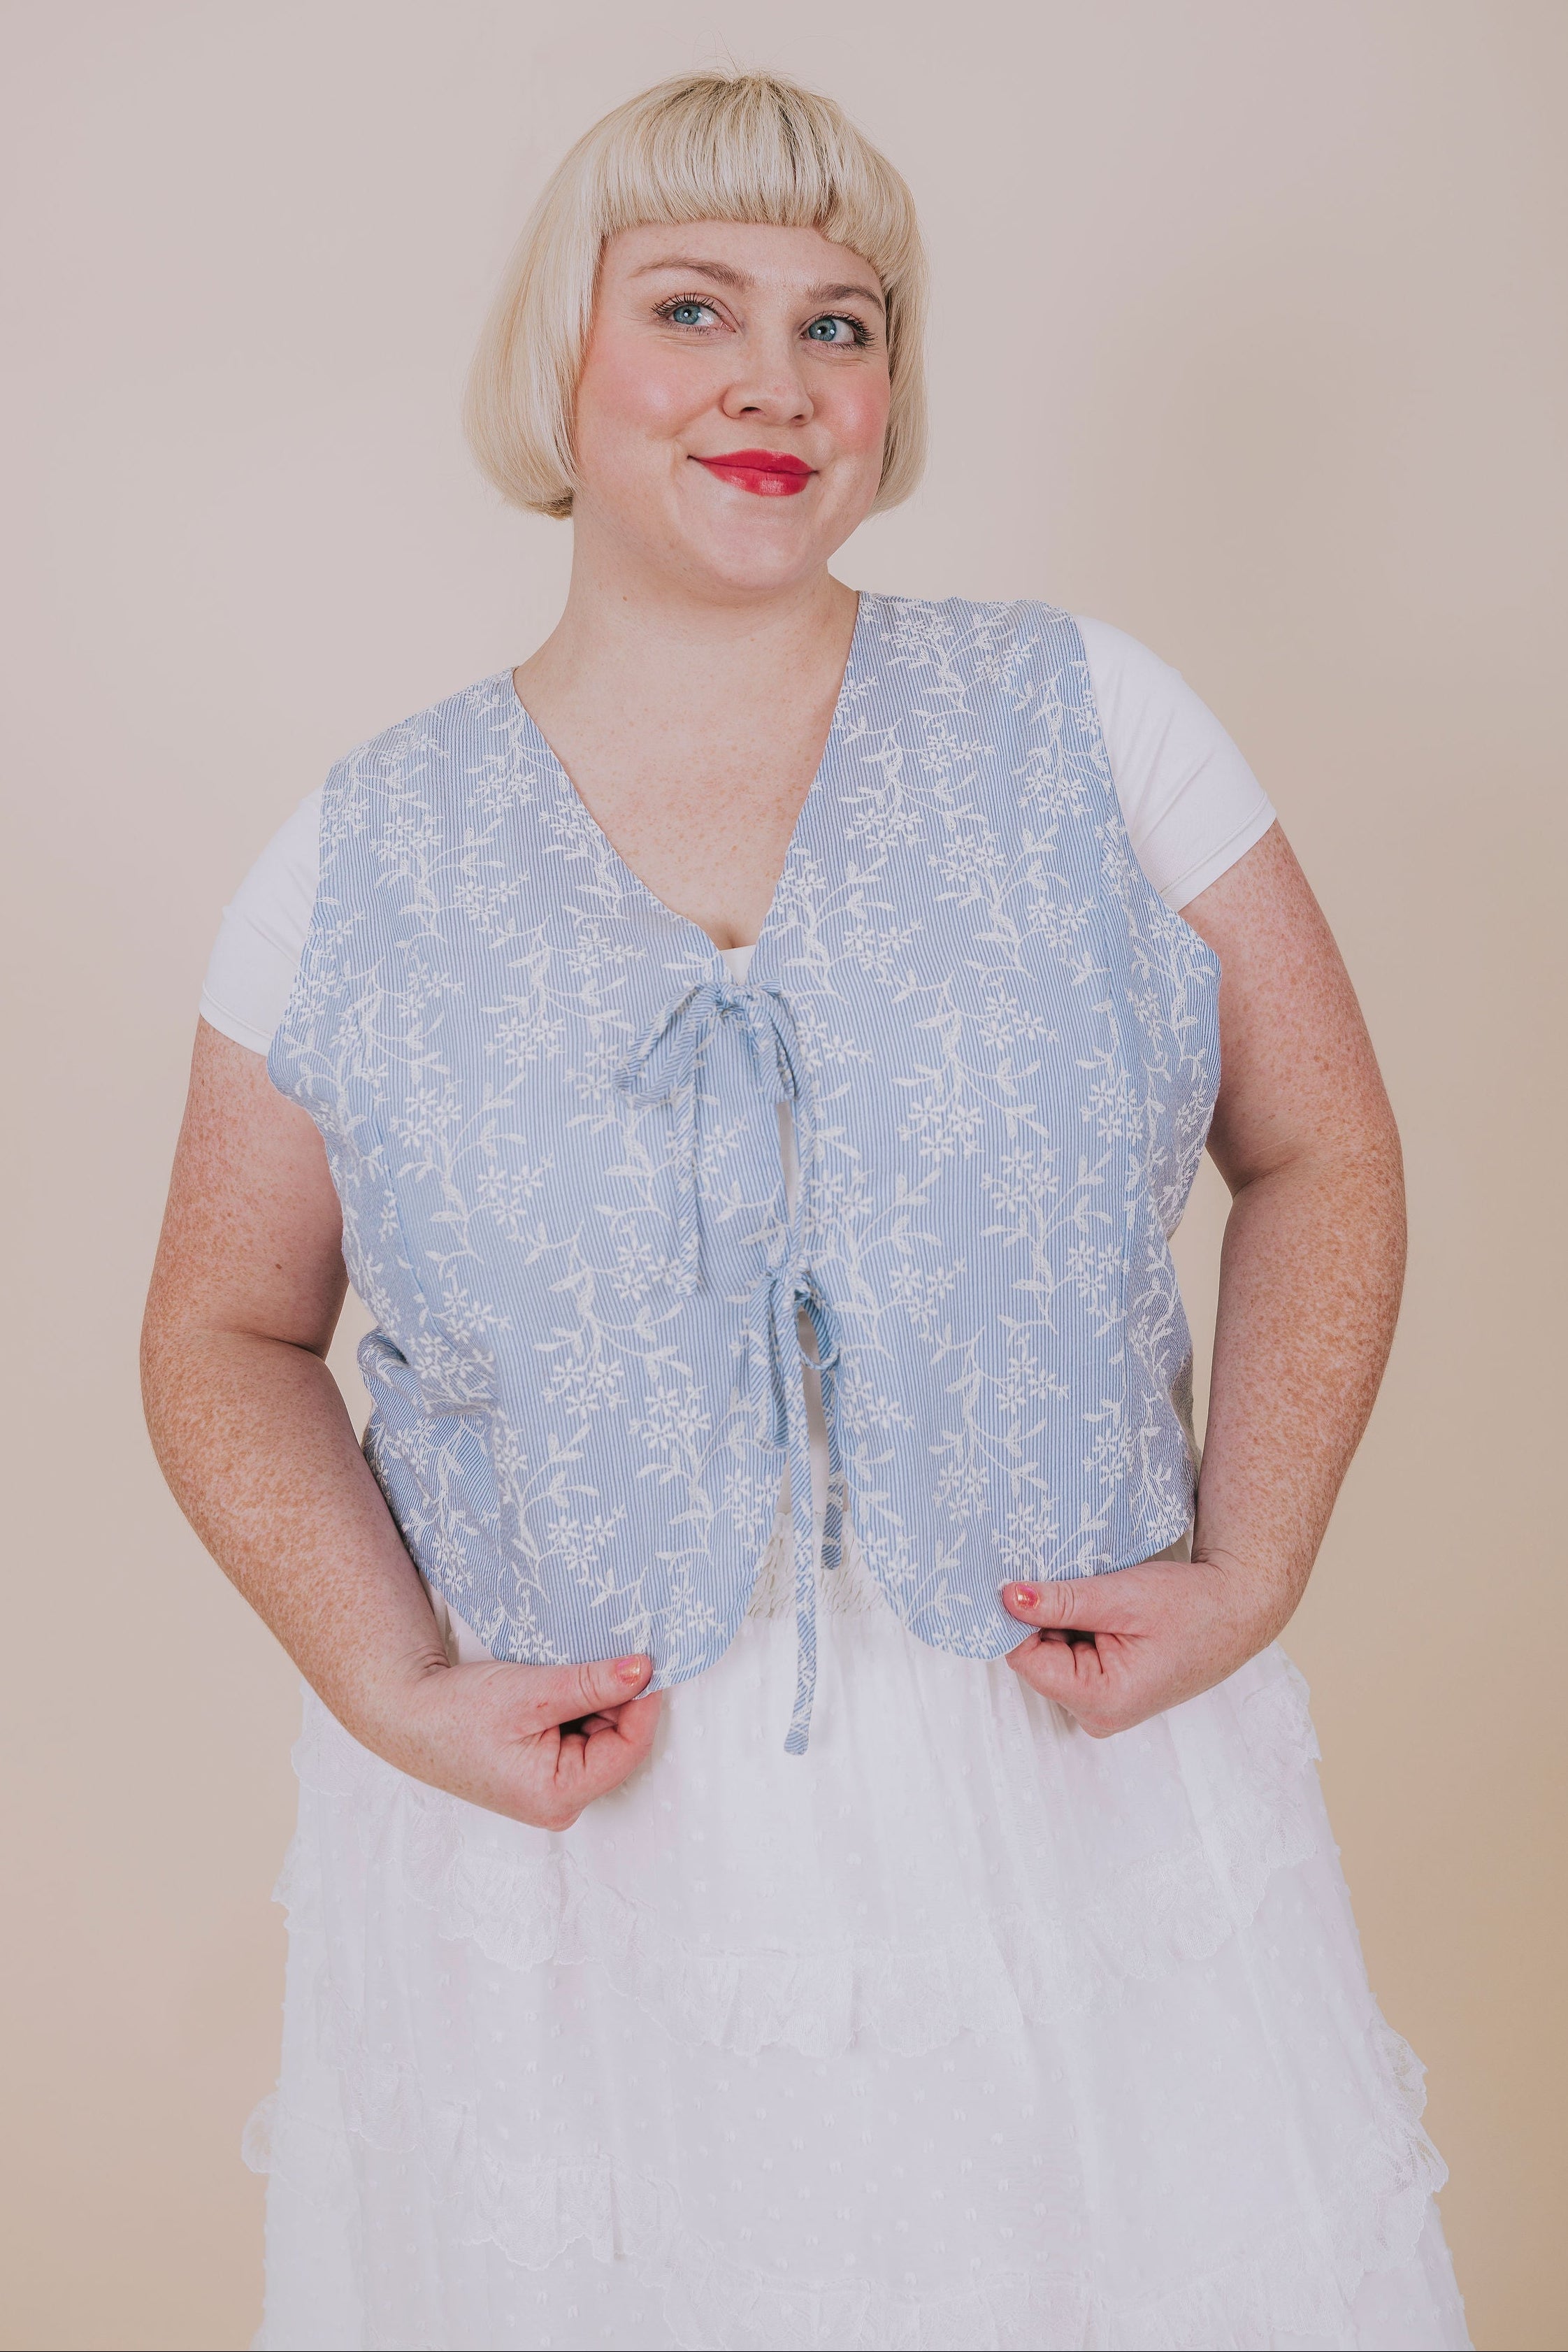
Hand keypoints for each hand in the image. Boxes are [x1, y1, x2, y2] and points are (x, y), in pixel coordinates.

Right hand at [356, 1650, 662, 1828]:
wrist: (406, 1714)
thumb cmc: (457, 1711)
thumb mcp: (532, 1692)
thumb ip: (593, 1684)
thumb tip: (645, 1670)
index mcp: (559, 1795)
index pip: (630, 1747)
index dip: (644, 1700)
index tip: (648, 1656)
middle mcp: (560, 1802)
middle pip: (619, 1743)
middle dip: (618, 1698)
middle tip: (607, 1654)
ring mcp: (552, 1789)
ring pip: (602, 1736)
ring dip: (597, 1699)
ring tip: (569, 1671)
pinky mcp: (543, 1772)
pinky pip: (581, 1736)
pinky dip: (579, 1706)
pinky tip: (559, 1687)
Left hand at [998, 1550, 1292, 1736]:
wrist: (1238, 1610)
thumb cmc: (1191, 1605)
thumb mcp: (1122, 1597)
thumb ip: (1061, 1601)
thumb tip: (1007, 1598)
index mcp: (1100, 1701)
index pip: (1025, 1659)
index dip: (1020, 1618)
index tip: (1029, 1581)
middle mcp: (1096, 1715)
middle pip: (1036, 1659)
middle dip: (1046, 1619)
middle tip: (1080, 1587)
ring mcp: (1101, 1707)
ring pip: (1051, 1655)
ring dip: (1063, 1622)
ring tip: (1101, 1600)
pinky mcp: (1106, 1692)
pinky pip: (1070, 1657)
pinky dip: (1078, 1629)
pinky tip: (1105, 1613)